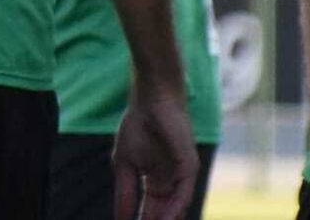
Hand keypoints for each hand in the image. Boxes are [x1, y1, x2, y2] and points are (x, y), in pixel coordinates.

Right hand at [112, 92, 197, 219]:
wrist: (151, 101)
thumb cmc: (137, 127)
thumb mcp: (124, 165)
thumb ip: (125, 193)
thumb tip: (120, 219)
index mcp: (156, 183)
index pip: (149, 212)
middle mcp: (171, 184)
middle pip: (164, 215)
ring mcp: (181, 177)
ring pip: (176, 209)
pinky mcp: (189, 168)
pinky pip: (184, 194)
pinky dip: (175, 209)